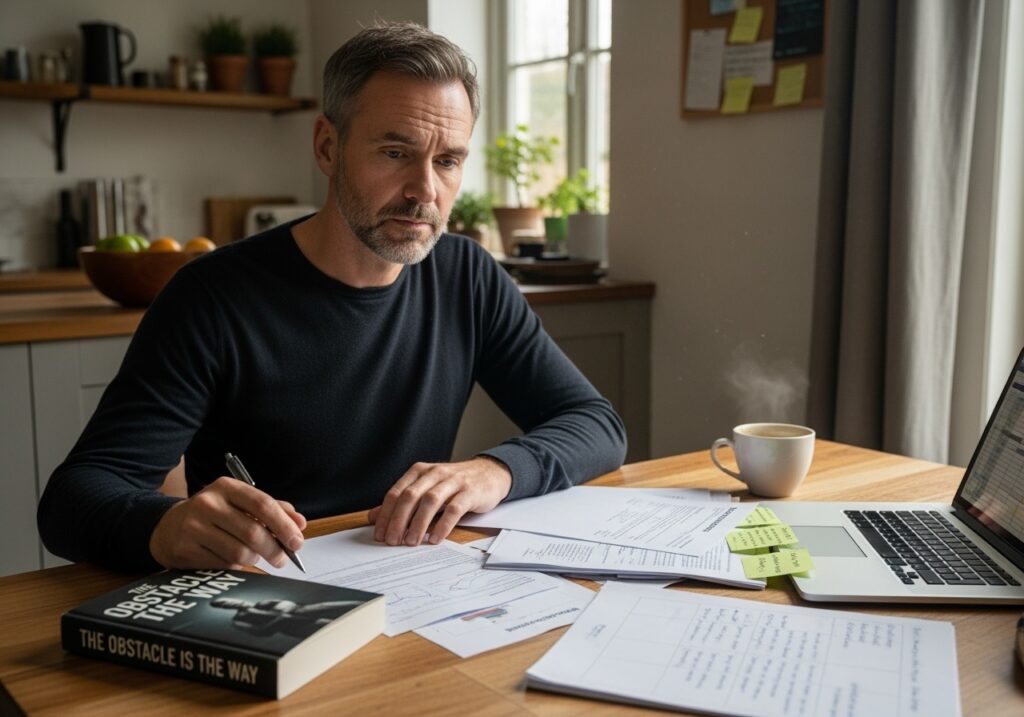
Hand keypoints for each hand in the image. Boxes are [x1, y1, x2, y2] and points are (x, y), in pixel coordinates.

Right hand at [149, 477, 305, 569]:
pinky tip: (232, 559)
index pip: (262, 505)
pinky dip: (235, 566)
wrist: (168, 527)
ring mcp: (194, 527)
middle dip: (274, 549)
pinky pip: (223, 565)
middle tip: (283, 558)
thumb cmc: (214, 514)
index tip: (297, 541)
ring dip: (254, 559)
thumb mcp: (240, 503)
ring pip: (239, 552)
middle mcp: (208, 504)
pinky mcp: (185, 549)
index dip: (284, 525)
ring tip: (255, 556)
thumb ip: (272, 509)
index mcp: (226, 487)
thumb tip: (299, 523)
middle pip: (253, 532)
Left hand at [367, 457, 510, 545]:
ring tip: (411, 542)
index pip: (396, 493)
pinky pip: (454, 509)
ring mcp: (453, 481)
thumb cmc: (454, 485)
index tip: (379, 534)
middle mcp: (434, 473)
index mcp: (420, 472)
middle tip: (392, 541)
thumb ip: (401, 502)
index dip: (386, 514)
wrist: (490, 473)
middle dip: (398, 520)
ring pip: (430, 501)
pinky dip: (443, 525)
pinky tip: (435, 538)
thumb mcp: (426, 489)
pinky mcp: (470, 492)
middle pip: (410, 496)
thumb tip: (373, 516)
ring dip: (418, 523)